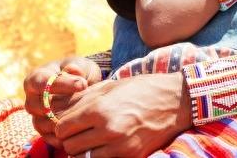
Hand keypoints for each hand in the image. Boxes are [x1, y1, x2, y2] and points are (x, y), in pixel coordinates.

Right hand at [23, 56, 101, 145]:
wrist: (82, 88)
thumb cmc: (79, 73)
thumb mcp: (81, 66)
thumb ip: (77, 67)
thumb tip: (72, 70)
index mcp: (36, 78)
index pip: (41, 83)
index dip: (61, 84)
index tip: (83, 84)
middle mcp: (31, 99)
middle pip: (39, 106)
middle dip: (64, 105)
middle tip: (85, 103)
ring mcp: (36, 116)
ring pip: (42, 124)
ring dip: (63, 121)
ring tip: (84, 115)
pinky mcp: (44, 131)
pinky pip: (48, 137)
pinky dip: (63, 135)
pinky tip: (80, 130)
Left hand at [54, 72, 190, 156]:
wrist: (177, 101)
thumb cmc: (142, 89)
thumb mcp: (111, 86)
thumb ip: (83, 99)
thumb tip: (58, 111)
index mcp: (100, 109)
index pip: (61, 128)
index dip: (63, 126)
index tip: (71, 123)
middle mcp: (107, 129)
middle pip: (69, 146)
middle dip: (71, 139)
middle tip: (82, 132)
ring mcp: (120, 146)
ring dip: (84, 151)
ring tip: (93, 139)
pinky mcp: (131, 156)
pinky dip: (99, 156)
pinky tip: (106, 145)